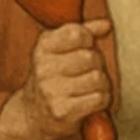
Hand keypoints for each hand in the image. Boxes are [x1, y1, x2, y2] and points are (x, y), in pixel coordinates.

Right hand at [0, 20, 113, 139]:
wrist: (32, 115)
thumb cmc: (55, 78)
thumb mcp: (61, 50)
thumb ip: (84, 32)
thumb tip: (106, 24)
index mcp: (43, 47)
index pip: (77, 33)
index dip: (88, 41)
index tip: (83, 48)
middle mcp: (43, 68)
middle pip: (91, 57)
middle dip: (97, 66)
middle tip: (86, 73)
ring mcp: (50, 90)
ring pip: (98, 78)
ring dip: (101, 85)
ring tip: (88, 88)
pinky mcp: (61, 111)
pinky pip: (99, 99)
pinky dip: (102, 101)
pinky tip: (90, 102)